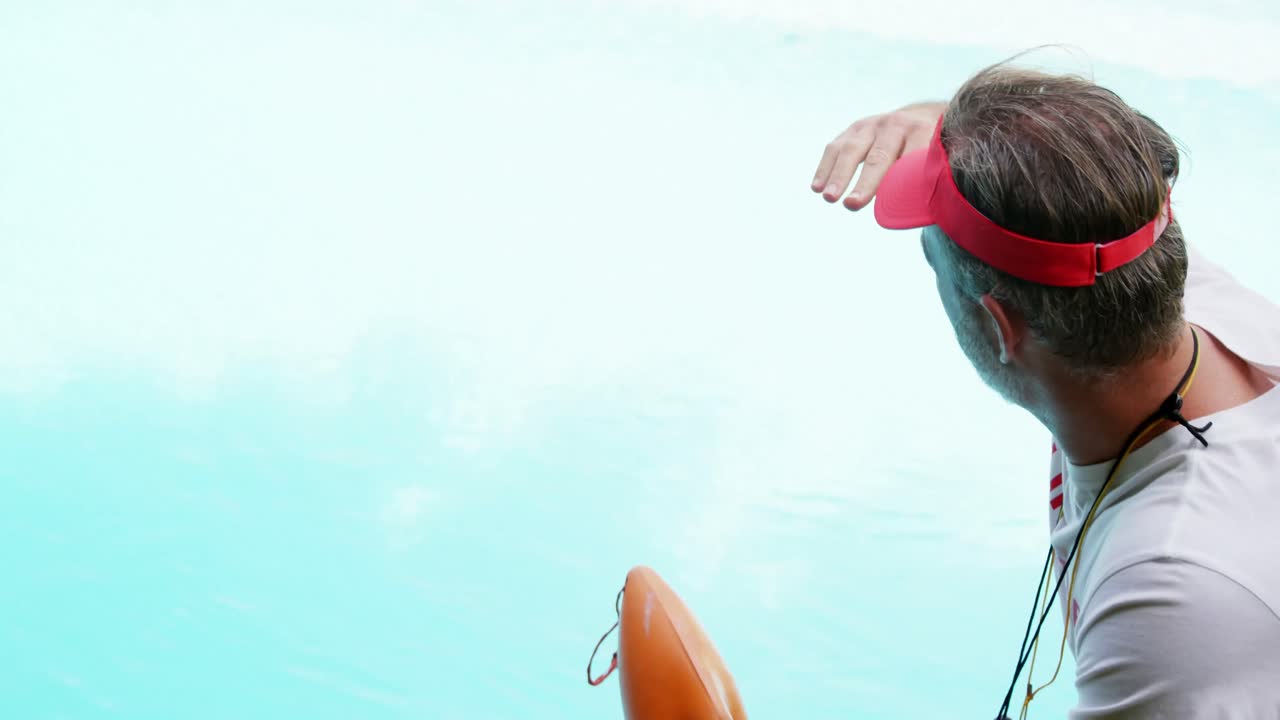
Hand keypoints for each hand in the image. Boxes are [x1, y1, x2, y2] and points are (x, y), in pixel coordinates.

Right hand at [810, 101, 945, 210]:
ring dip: (839, 175)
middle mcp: (896, 124)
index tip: (891, 207)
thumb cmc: (934, 151)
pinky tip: (816, 188)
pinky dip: (825, 168)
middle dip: (865, 182)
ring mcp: (872, 125)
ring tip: (829, 198)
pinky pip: (834, 148)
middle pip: (879, 156)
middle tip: (852, 205)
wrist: (923, 115)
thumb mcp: (943, 159)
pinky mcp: (853, 129)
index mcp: (924, 131)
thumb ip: (935, 179)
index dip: (902, 183)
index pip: (912, 160)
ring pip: (852, 150)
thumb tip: (925, 212)